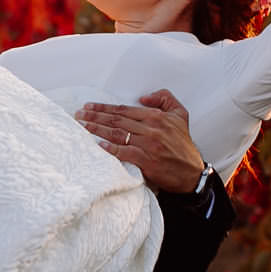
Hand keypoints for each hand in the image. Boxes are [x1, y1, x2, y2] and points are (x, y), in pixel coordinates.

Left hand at [75, 89, 207, 193]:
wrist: (192, 173)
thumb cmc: (183, 144)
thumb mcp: (180, 114)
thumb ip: (164, 98)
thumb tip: (142, 98)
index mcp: (157, 116)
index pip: (124, 110)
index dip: (104, 108)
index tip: (89, 107)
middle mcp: (152, 129)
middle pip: (117, 120)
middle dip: (95, 116)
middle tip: (78, 115)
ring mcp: (149, 145)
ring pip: (118, 134)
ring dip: (97, 129)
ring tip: (82, 126)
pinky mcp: (147, 161)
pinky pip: (124, 152)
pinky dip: (110, 148)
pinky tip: (98, 144)